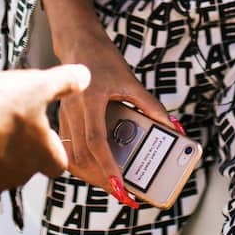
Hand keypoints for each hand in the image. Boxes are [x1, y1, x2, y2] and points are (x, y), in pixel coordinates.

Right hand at [0, 63, 89, 198]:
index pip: (58, 162)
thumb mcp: (37, 86)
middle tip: (10, 122)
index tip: (50, 136)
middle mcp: (17, 175)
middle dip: (19, 146)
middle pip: (26, 165)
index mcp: (40, 154)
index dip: (55, 148)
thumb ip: (63, 82)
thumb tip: (84, 77)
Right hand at [54, 25, 181, 207]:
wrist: (78, 42)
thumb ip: (150, 106)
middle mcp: (73, 110)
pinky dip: (82, 164)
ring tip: (112, 184)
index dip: (107, 167)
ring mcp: (64, 116)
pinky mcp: (62, 119)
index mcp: (90, 100)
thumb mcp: (131, 81)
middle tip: (123, 192)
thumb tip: (173, 127)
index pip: (96, 142)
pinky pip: (68, 149)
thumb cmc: (104, 59)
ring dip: (91, 175)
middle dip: (101, 179)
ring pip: (72, 157)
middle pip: (82, 157)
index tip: (120, 186)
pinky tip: (96, 168)